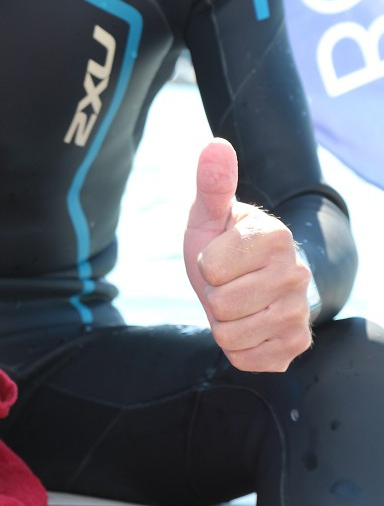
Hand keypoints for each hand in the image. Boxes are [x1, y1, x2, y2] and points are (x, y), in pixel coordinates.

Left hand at [183, 138, 311, 371]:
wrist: (252, 280)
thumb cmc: (224, 243)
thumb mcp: (210, 214)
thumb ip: (212, 183)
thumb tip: (215, 145)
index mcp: (274, 236)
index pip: (210, 268)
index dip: (205, 264)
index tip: (219, 256)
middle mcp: (296, 273)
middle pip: (220, 304)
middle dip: (212, 296)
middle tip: (227, 284)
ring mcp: (299, 312)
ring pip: (229, 335)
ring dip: (222, 323)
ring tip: (236, 303)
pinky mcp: (295, 345)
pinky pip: (245, 360)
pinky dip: (237, 347)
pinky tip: (248, 325)